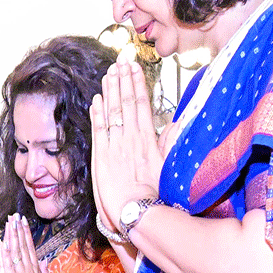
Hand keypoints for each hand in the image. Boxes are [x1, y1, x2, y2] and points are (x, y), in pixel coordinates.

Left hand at [90, 57, 161, 227]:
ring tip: (108, 73)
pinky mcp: (99, 157)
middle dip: (122, 80)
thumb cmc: (155, 193)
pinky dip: (96, 113)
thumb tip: (177, 123)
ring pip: (111, 113)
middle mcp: (130, 139)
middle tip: (119, 61)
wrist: (135, 211)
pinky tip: (95, 99)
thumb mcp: (168, 165)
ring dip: (109, 91)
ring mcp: (113, 147)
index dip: (137, 83)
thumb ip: (170, 142)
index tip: (134, 67)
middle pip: (126, 103)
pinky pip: (98, 130)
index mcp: (148, 139)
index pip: (142, 104)